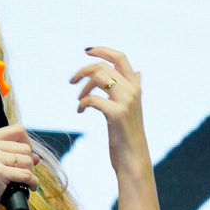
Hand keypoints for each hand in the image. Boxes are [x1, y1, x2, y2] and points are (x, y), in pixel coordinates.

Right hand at [0, 124, 38, 209]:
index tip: (24, 158)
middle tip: (22, 177)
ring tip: (23, 184)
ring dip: (31, 174)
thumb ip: (12, 157)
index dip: (27, 143)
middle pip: (25, 147)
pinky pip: (27, 175)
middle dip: (30, 164)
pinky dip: (32, 183)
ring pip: (28, 160)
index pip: (18, 130)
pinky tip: (28, 188)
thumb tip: (36, 156)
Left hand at [71, 47, 147, 170]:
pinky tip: (80, 111)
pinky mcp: (117, 114)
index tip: (87, 51)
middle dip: (84, 70)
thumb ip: (133, 89)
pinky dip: (82, 103)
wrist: (133, 160)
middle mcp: (133, 90)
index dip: (102, 50)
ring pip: (99, 76)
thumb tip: (138, 72)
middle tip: (72, 81)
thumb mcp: (132, 108)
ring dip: (83, 87)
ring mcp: (126, 101)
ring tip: (78, 100)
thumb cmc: (129, 135)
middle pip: (104, 66)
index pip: (120, 57)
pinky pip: (93, 98)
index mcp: (135, 87)